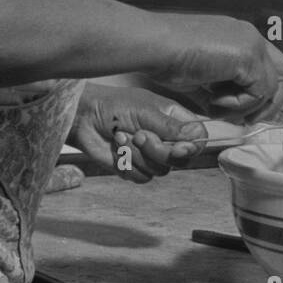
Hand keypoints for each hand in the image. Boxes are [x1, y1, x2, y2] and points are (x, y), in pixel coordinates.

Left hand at [69, 83, 215, 182]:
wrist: (84, 117)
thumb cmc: (114, 106)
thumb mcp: (146, 111)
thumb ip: (171, 127)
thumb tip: (196, 139)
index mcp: (174, 120)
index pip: (198, 139)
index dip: (191, 147)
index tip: (176, 148)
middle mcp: (166, 139)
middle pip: (180, 160)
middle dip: (157, 151)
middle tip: (139, 135)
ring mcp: (150, 155)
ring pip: (159, 170)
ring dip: (137, 155)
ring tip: (121, 136)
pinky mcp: (134, 167)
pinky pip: (141, 177)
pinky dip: (126, 164)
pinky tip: (116, 148)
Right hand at [146, 15, 282, 113]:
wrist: (154, 45)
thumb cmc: (167, 58)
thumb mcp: (200, 78)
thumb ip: (220, 92)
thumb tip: (229, 115)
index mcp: (240, 37)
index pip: (271, 65)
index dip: (267, 92)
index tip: (253, 114)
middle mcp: (250, 36)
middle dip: (271, 102)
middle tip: (248, 120)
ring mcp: (252, 44)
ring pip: (272, 86)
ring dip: (248, 106)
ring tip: (218, 106)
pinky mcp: (248, 56)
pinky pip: (258, 91)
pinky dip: (238, 104)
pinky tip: (213, 99)